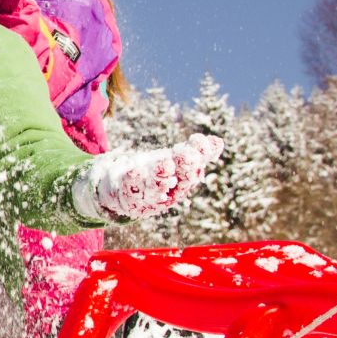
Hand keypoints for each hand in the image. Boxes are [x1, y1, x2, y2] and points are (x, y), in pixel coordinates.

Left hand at [73, 134, 224, 219]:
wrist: (119, 189)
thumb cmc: (152, 173)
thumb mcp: (173, 160)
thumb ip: (195, 152)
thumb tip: (217, 143)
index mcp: (180, 183)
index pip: (194, 170)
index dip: (199, 156)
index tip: (200, 141)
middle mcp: (166, 193)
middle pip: (178, 182)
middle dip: (184, 168)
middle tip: (187, 154)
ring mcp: (146, 196)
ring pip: (155, 189)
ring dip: (161, 177)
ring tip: (165, 163)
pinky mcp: (125, 196)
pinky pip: (129, 191)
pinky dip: (132, 182)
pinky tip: (134, 171)